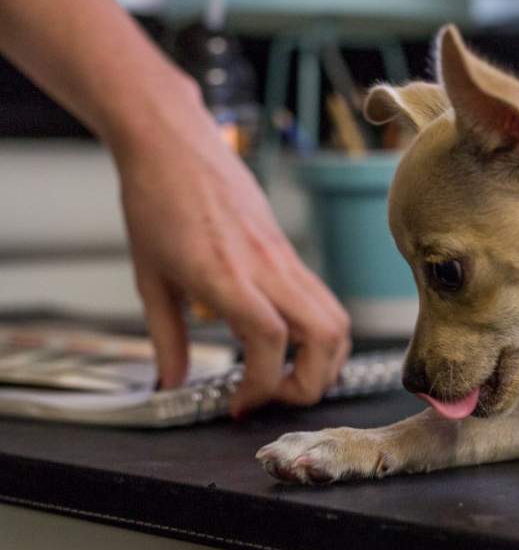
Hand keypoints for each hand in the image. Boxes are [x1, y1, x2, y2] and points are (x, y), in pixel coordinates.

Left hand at [113, 94, 350, 416]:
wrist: (174, 145)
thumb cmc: (156, 202)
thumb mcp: (149, 279)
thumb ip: (166, 338)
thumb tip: (173, 384)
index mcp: (225, 276)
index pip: (269, 341)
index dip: (262, 385)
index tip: (239, 404)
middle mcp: (266, 268)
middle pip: (326, 337)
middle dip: (310, 383)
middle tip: (274, 395)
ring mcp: (285, 260)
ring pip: (338, 322)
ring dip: (325, 361)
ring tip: (287, 374)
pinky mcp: (291, 254)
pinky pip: (324, 302)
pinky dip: (319, 335)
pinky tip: (285, 342)